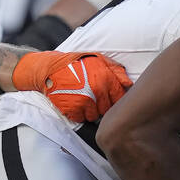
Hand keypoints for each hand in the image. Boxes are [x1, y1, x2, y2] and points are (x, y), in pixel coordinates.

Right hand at [12, 51, 131, 122]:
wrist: (50, 69)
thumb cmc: (75, 63)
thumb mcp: (98, 59)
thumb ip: (116, 71)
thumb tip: (129, 84)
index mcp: (105, 79)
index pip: (119, 98)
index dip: (114, 99)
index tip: (108, 97)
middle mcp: (97, 91)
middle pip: (107, 109)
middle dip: (102, 105)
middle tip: (93, 98)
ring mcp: (84, 102)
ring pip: (95, 116)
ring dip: (90, 111)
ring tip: (83, 100)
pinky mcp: (72, 110)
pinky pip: (81, 119)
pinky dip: (78, 114)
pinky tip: (75, 104)